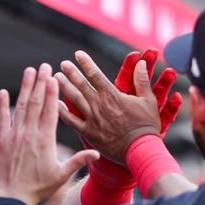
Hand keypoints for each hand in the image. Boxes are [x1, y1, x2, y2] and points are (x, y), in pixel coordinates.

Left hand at [0, 64, 98, 204]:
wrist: (12, 196)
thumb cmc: (38, 187)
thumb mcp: (61, 175)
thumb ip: (78, 161)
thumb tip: (98, 153)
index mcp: (45, 140)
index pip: (50, 111)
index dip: (52, 93)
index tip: (55, 77)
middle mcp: (30, 134)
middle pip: (36, 103)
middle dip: (41, 83)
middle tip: (44, 66)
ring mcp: (15, 135)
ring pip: (20, 107)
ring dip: (25, 88)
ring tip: (29, 71)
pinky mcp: (2, 140)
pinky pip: (3, 118)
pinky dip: (3, 105)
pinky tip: (4, 92)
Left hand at [56, 50, 160, 164]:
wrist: (140, 150)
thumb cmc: (146, 126)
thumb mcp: (149, 101)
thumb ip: (142, 81)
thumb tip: (142, 63)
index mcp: (112, 96)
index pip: (95, 75)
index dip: (86, 63)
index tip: (77, 54)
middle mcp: (99, 106)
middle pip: (81, 85)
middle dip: (71, 73)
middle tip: (62, 64)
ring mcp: (92, 119)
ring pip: (74, 100)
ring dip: (64, 88)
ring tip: (56, 78)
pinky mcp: (88, 133)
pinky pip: (72, 121)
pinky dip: (63, 112)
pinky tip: (55, 104)